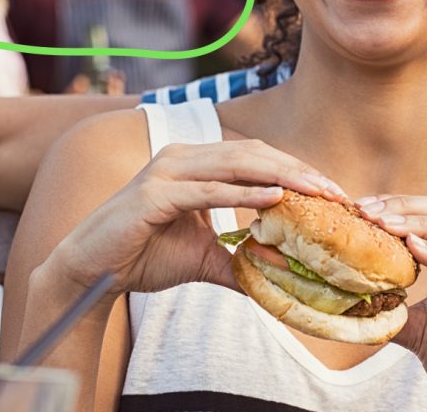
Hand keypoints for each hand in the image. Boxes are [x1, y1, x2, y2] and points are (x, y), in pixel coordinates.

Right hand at [48, 139, 345, 295]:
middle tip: (336, 192)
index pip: (255, 157)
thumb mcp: (203, 258)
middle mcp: (181, 157)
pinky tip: (273, 200)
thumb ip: (240, 260)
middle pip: (253, 154)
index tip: (332, 191)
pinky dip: (243, 194)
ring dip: (281, 177)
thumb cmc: (143, 257)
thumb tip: (279, 273)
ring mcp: (166, 172)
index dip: (295, 169)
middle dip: (298, 170)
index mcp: (194, 163)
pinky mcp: (154, 195)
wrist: (90, 271)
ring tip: (317, 192)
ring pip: (236, 165)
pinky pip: (208, 191)